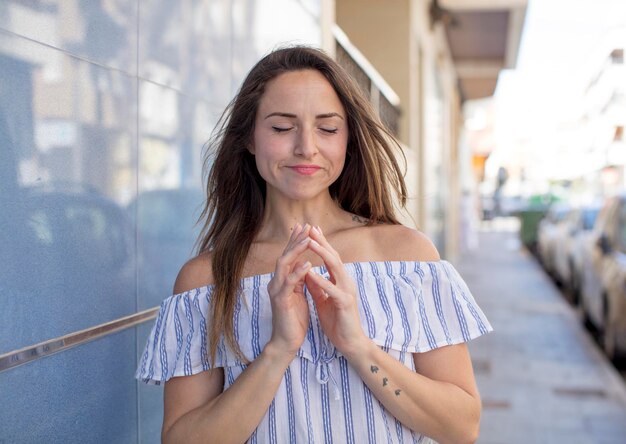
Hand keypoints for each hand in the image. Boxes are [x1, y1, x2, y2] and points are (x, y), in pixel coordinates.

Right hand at [266, 224, 312, 358]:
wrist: (286, 341)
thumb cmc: (294, 319)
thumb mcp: (297, 294)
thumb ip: (298, 279)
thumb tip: (304, 264)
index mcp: (282, 280)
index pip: (289, 256)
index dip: (296, 240)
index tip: (306, 226)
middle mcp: (276, 282)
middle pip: (285, 255)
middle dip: (296, 240)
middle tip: (306, 225)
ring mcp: (276, 291)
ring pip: (284, 265)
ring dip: (296, 251)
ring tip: (308, 239)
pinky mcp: (281, 301)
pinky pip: (289, 283)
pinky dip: (298, 272)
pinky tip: (308, 263)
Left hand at [304, 226, 366, 356]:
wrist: (350, 343)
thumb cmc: (337, 322)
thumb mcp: (323, 301)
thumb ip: (316, 286)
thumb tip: (307, 272)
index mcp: (340, 281)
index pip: (330, 258)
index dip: (321, 243)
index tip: (310, 230)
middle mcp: (346, 282)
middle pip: (333, 256)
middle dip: (322, 241)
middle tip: (310, 227)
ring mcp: (347, 291)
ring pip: (335, 267)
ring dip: (322, 253)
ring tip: (309, 241)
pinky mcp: (345, 303)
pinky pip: (332, 289)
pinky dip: (321, 280)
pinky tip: (310, 273)